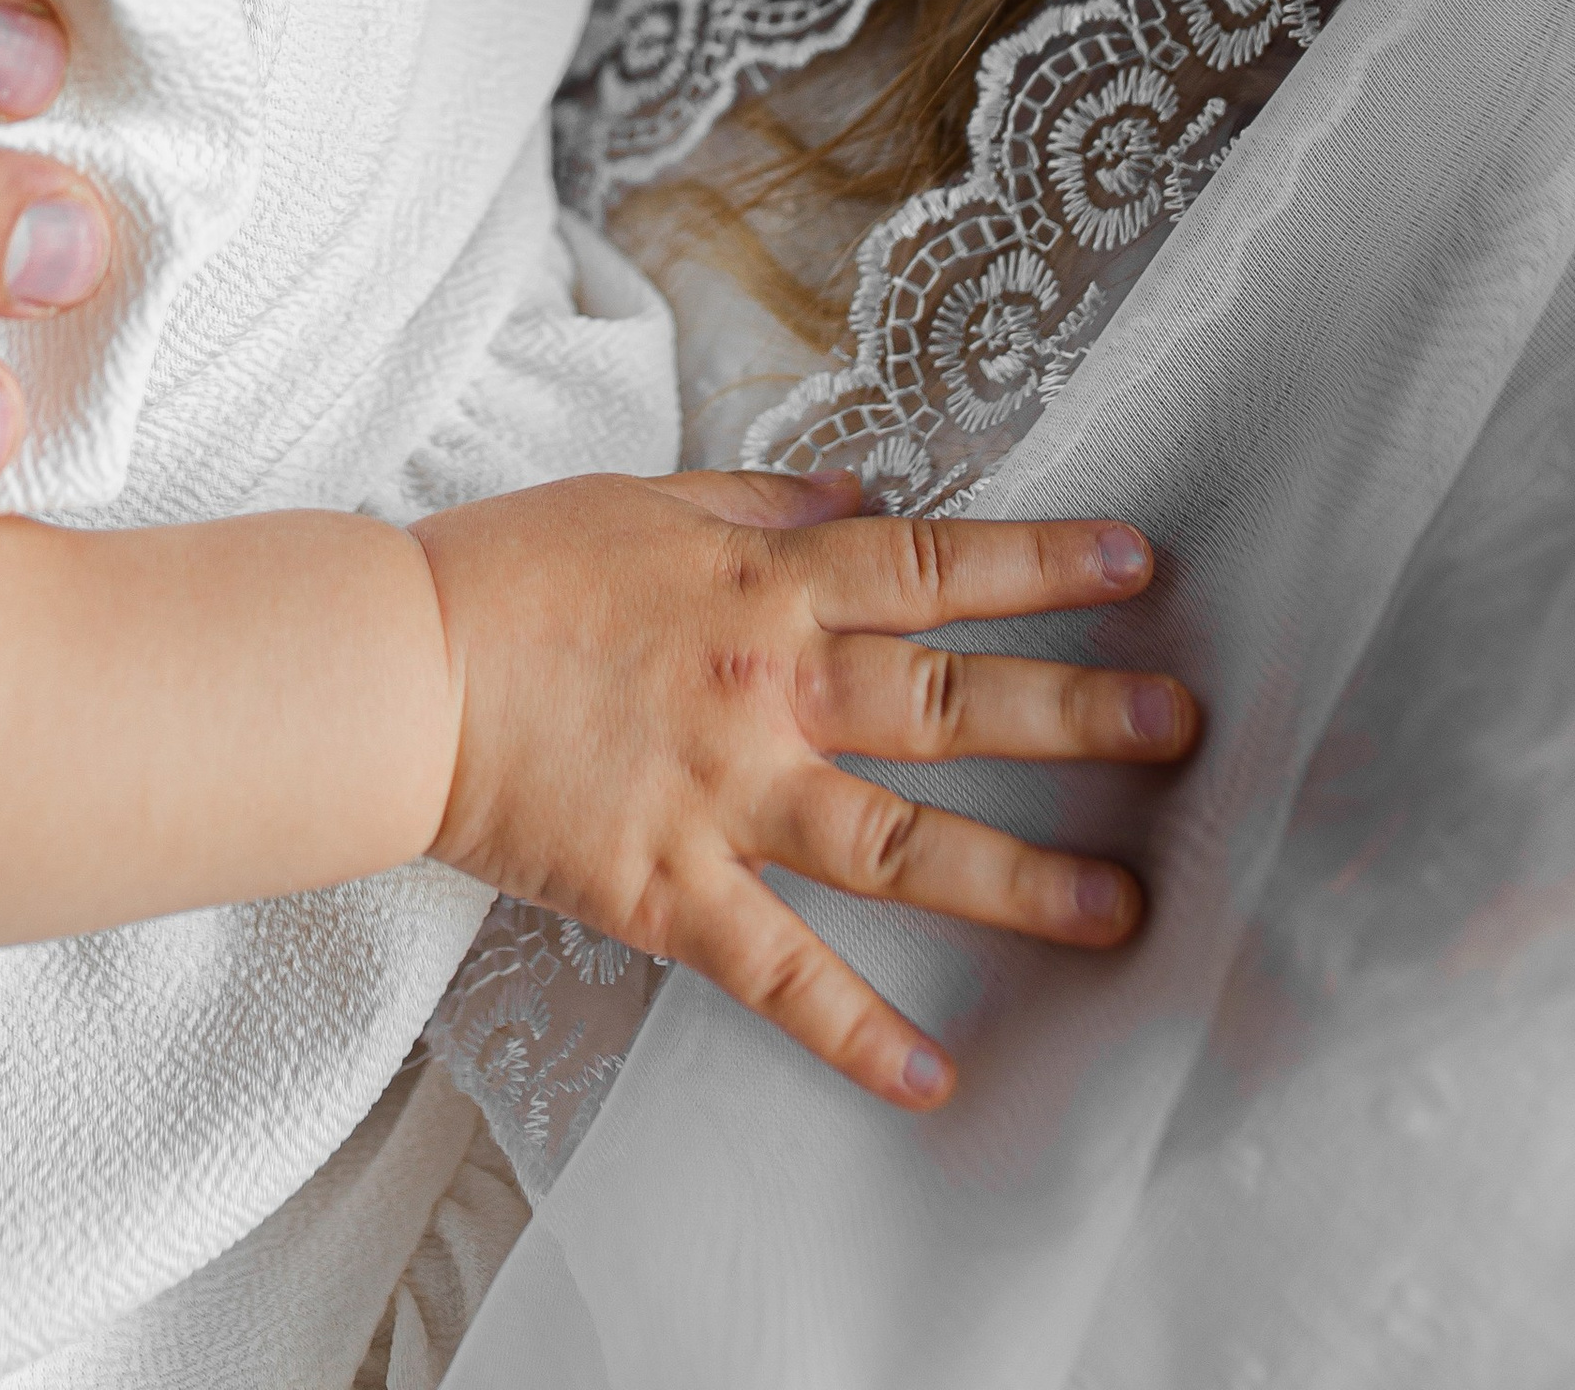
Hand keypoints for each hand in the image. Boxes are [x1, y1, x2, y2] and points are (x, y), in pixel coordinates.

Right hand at [416, 467, 1195, 1109]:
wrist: (394, 670)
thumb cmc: (506, 573)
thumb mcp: (642, 498)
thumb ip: (760, 504)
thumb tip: (857, 499)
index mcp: (765, 583)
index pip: (932, 566)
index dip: (1039, 565)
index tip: (1136, 566)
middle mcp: (769, 687)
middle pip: (951, 703)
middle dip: (1076, 715)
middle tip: (1180, 728)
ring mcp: (726, 794)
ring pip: (899, 843)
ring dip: (1016, 880)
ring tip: (1120, 909)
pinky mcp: (671, 889)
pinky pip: (780, 972)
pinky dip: (855, 1030)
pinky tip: (933, 1076)